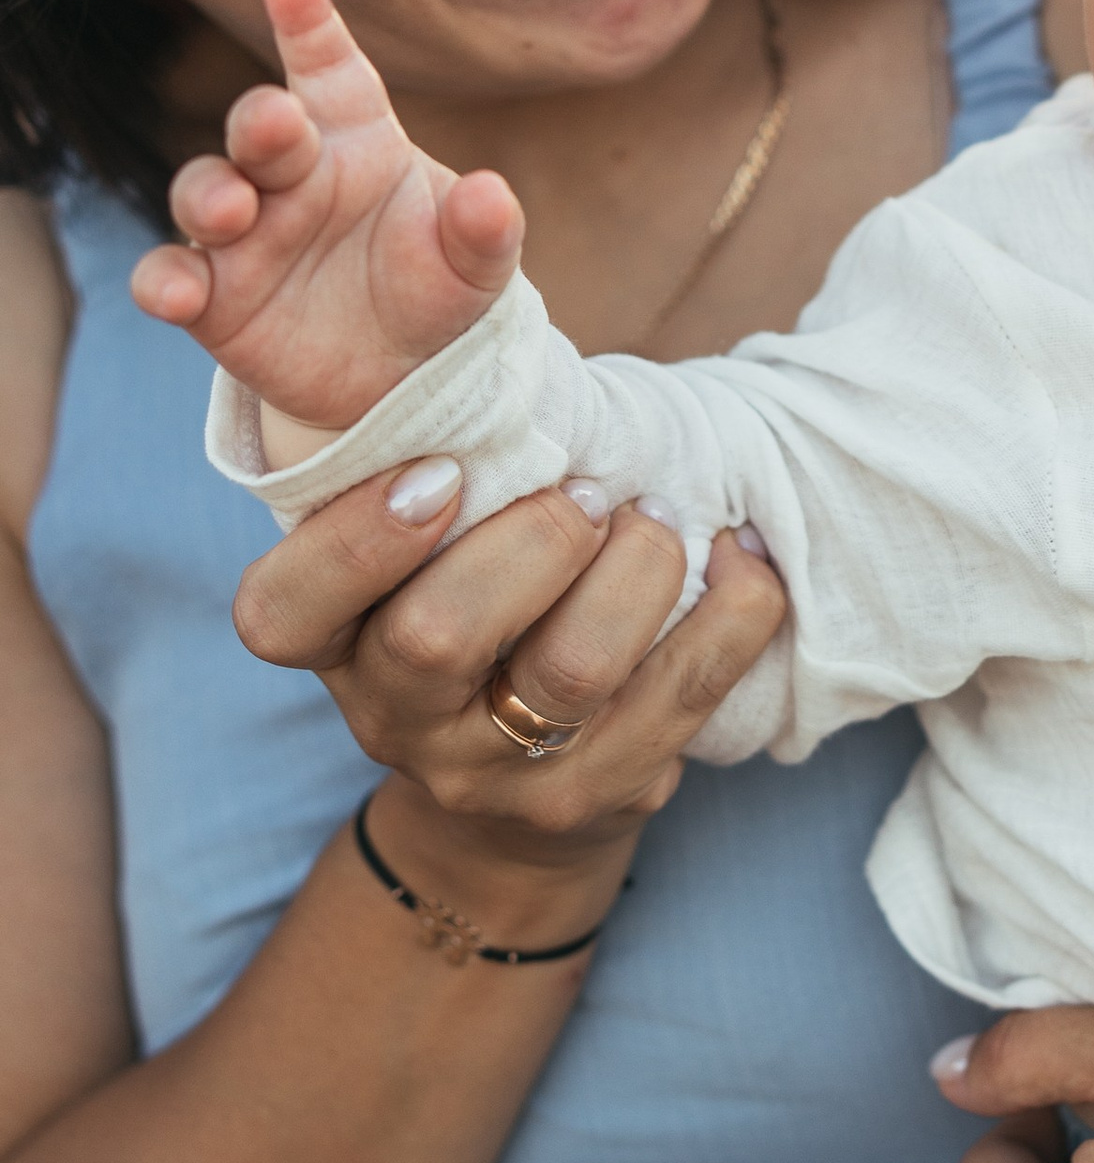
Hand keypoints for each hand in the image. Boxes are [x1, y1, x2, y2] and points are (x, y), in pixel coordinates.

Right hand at [132, 0, 521, 431]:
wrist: (407, 377)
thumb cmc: (436, 286)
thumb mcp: (477, 263)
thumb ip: (485, 229)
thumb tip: (493, 194)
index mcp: (357, 138)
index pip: (329, 67)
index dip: (307, 22)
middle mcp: (290, 173)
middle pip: (260, 127)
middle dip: (260, 120)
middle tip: (277, 123)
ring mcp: (243, 232)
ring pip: (204, 191)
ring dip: (208, 195)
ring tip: (231, 212)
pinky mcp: (213, 296)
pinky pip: (169, 276)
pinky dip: (164, 281)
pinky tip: (178, 295)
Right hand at [232, 459, 784, 891]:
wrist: (511, 813)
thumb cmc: (472, 619)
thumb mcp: (416, 565)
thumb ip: (426, 482)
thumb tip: (485, 349)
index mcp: (333, 646)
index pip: (283, 612)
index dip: (357, 540)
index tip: (443, 473)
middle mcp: (394, 720)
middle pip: (436, 636)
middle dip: (531, 539)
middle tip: (585, 492)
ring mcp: (496, 776)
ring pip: (571, 671)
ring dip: (637, 569)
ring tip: (659, 520)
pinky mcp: (600, 799)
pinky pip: (682, 696)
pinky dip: (732, 611)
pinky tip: (742, 559)